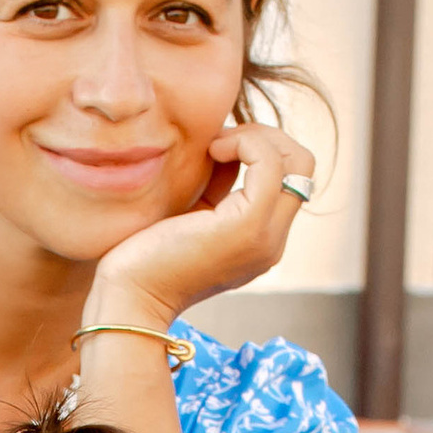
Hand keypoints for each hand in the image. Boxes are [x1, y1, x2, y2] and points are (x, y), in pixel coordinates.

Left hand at [86, 120, 318, 328]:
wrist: (130, 296)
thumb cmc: (146, 254)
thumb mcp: (193, 210)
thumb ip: (219, 181)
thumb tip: (227, 142)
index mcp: (261, 241)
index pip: (291, 178)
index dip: (262, 148)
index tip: (217, 147)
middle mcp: (272, 243)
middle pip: (302, 166)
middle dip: (265, 136)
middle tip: (219, 141)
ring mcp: (265, 239)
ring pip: (296, 163)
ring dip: (256, 137)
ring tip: (215, 145)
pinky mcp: (248, 228)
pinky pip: (270, 165)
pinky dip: (246, 143)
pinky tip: (212, 150)